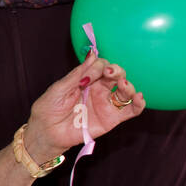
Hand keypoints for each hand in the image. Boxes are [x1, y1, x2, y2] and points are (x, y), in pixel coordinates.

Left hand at [23, 53, 144, 159]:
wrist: (46, 132)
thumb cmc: (49, 108)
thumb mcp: (60, 88)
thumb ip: (78, 74)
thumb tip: (92, 54)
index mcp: (86, 79)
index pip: (100, 65)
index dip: (99, 66)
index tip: (90, 73)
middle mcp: (99, 89)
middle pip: (115, 75)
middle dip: (115, 70)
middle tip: (109, 73)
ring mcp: (106, 104)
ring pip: (126, 91)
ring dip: (128, 85)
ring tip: (122, 84)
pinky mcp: (111, 119)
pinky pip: (130, 111)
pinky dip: (138, 104)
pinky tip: (139, 97)